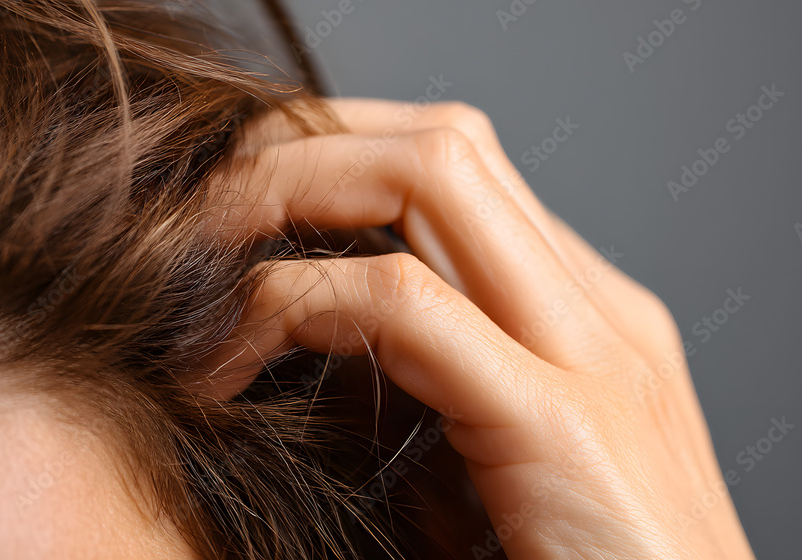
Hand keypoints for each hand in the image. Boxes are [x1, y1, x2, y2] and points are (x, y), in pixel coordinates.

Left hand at [201, 99, 754, 558]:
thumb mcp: (520, 478)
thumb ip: (457, 403)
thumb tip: (334, 361)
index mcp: (595, 322)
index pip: (461, 174)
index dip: (337, 167)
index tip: (244, 223)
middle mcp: (603, 314)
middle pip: (443, 145)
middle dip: (303, 151)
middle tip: (204, 216)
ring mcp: (595, 357)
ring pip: (429, 176)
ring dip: (285, 195)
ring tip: (199, 256)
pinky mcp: (561, 425)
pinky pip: (403, 304)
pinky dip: (290, 307)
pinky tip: (226, 367)